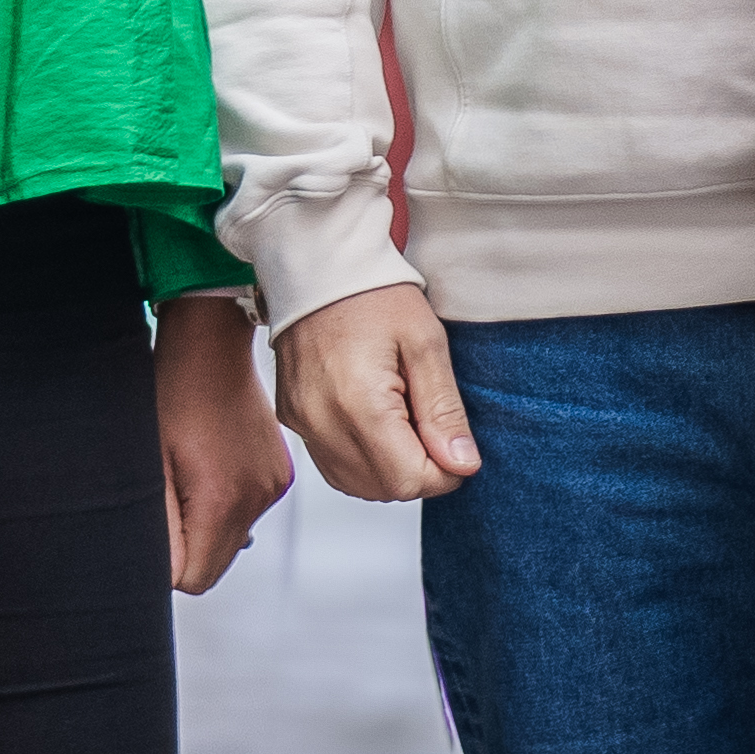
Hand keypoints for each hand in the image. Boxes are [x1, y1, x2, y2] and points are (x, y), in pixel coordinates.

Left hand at [154, 294, 292, 592]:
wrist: (210, 345)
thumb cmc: (169, 394)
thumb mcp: (151, 463)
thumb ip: (159, 527)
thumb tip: (166, 577)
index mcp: (223, 501)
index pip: (196, 579)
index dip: (168, 564)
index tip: (155, 530)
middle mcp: (257, 500)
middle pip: (216, 564)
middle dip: (188, 550)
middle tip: (167, 501)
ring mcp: (273, 487)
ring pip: (232, 540)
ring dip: (207, 524)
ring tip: (189, 475)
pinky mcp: (280, 475)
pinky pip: (247, 512)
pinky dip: (226, 503)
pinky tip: (211, 465)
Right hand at [269, 283, 480, 501]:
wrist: (317, 264)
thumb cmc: (371, 293)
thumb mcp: (425, 343)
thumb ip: (443, 410)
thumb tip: (462, 464)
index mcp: (358, 404)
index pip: (410, 480)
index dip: (444, 471)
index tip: (452, 442)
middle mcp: (321, 421)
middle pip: (384, 489)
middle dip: (417, 469)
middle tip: (428, 421)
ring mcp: (301, 423)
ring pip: (356, 484)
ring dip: (389, 467)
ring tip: (400, 416)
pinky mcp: (292, 419)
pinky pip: (333, 464)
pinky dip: (361, 458)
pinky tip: (374, 419)